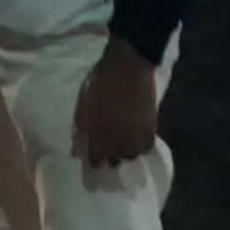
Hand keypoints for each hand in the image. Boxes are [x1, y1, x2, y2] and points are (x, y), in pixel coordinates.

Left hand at [73, 37, 157, 167]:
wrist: (128, 66)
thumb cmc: (101, 80)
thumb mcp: (84, 100)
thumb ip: (81, 123)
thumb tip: (78, 141)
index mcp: (99, 129)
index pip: (96, 156)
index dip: (94, 162)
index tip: (92, 163)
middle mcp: (119, 135)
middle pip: (115, 159)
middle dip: (109, 159)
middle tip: (106, 155)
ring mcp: (136, 132)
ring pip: (131, 155)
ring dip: (124, 155)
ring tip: (120, 149)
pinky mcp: (151, 126)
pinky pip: (146, 146)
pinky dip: (140, 148)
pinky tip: (135, 143)